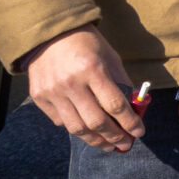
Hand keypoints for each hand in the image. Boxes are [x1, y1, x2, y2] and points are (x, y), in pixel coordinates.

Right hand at [25, 26, 144, 151]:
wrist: (49, 33)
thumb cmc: (86, 42)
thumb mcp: (109, 56)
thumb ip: (121, 82)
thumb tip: (134, 108)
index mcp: (92, 69)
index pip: (115, 105)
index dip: (130, 122)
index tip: (139, 132)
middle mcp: (71, 83)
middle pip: (96, 122)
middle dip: (114, 137)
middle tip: (125, 145)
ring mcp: (52, 92)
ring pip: (77, 128)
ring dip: (95, 140)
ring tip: (108, 145)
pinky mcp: (39, 97)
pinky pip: (60, 121)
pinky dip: (76, 128)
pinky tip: (86, 129)